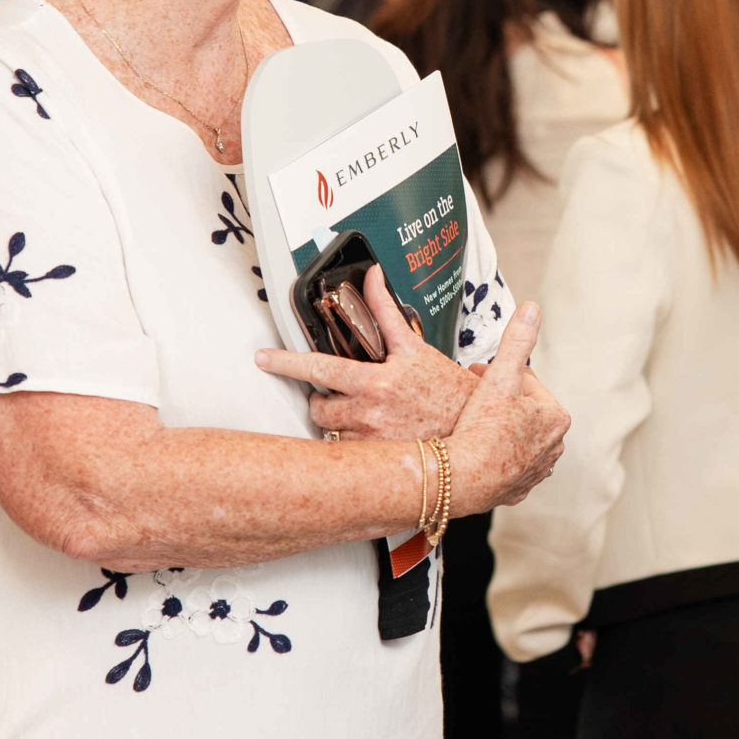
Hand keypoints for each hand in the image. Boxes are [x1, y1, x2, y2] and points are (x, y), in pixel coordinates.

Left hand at [255, 265, 478, 439]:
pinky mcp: (377, 463)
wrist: (475, 434)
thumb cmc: (448, 390)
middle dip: (320, 401)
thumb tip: (372, 276)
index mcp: (377, 381)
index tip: (262, 358)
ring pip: (332, 433)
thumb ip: (386, 311)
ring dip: (338, 423)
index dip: (285, 362)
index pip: (319, 367)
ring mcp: (372, 442)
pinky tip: (373, 435)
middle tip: (332, 396)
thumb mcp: (416, 347)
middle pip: (319, 408)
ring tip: (361, 416)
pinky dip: (354, 444)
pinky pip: (349, 454)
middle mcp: (370, 413)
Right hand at [445, 303, 567, 510]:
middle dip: (499, 400)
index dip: (497, 374)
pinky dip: (492, 455)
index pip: (526, 383)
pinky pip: (504, 465)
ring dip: (497, 427)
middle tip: (471, 397)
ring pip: (514, 438)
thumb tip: (532, 308)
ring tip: (471, 423)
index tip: (473, 374)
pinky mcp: (517, 492)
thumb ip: (517, 341)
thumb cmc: (482, 425)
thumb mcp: (500, 376)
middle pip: (522, 412)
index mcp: (556, 417)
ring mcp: (536, 472)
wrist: (461, 478)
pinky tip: (474, 449)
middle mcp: (554, 447)